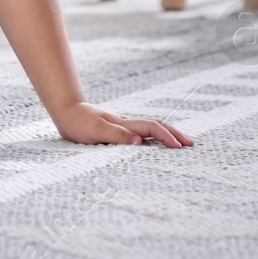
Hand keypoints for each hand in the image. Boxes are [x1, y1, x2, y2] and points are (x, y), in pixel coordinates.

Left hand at [51, 101, 193, 148]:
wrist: (66, 111)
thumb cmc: (78, 122)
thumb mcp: (94, 131)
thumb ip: (116, 135)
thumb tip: (140, 142)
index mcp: (124, 124)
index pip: (151, 128)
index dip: (166, 137)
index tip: (179, 147)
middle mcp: (127, 123)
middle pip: (156, 125)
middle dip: (174, 133)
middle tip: (191, 144)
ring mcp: (124, 126)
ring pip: (151, 128)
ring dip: (167, 135)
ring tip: (181, 144)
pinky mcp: (119, 130)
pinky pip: (142, 132)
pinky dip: (155, 137)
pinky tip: (157, 145)